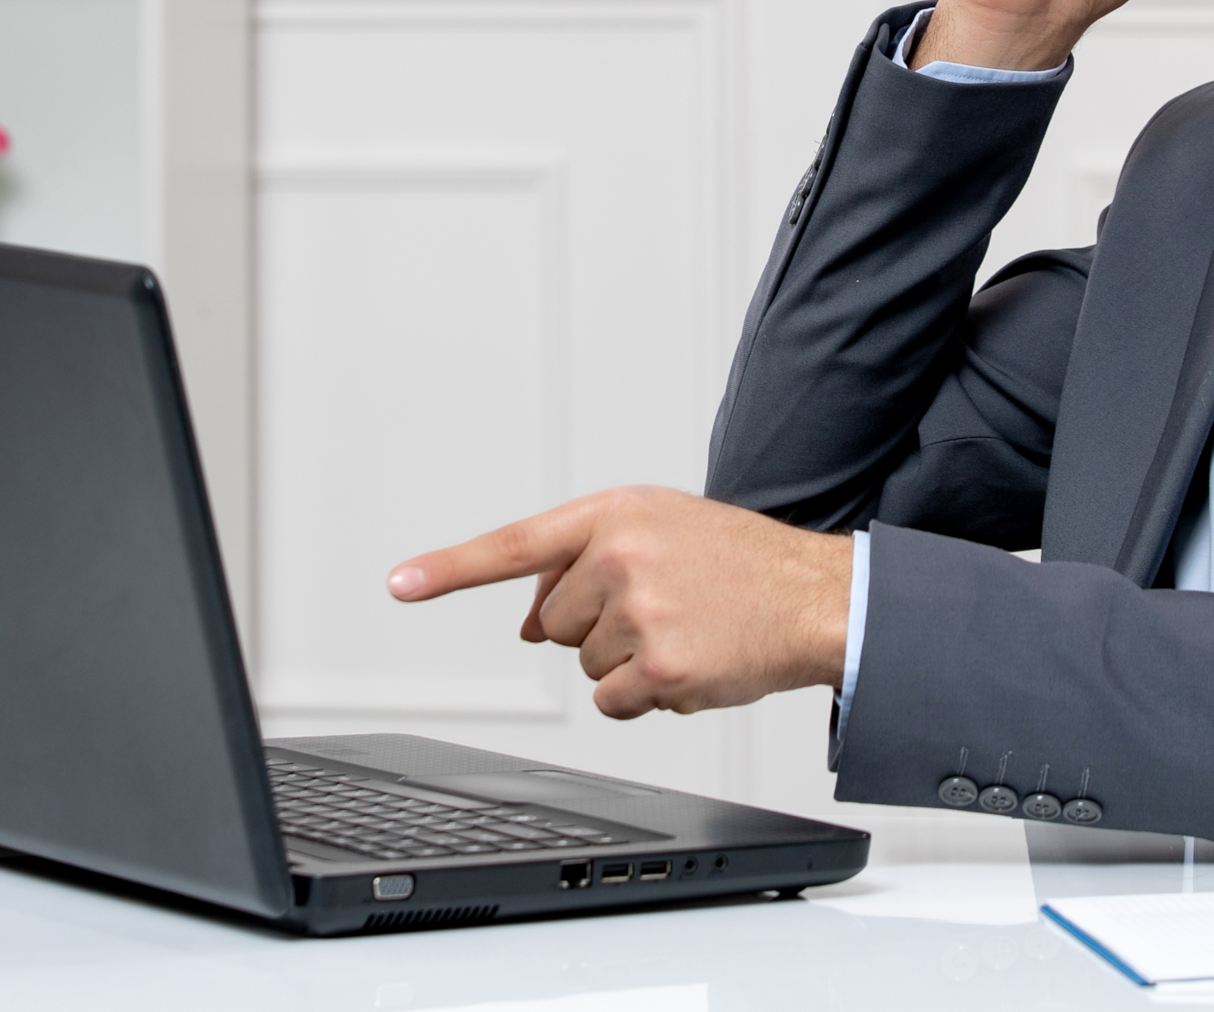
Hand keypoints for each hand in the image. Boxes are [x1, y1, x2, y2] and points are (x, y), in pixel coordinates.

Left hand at [386, 487, 851, 718]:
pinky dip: (644, 696)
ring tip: (684, 629)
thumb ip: (586, 559)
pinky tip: (690, 664)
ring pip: (583, 663)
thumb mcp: (660, 528)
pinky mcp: (660, 668)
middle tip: (660, 607)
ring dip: (626, 661)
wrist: (814, 597)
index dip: (450, 568)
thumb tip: (526, 618)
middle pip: (552, 623)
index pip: (515, 544)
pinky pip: (613, 701)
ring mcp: (640, 612)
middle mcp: (620, 556)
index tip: (399, 584)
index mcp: (614, 513)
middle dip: (596, 626)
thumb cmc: (736, 563)